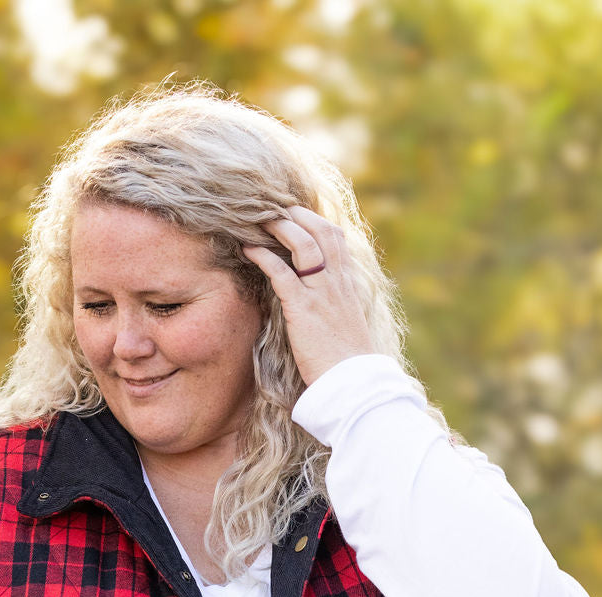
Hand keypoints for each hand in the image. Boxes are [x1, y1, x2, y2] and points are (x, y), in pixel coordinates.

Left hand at [242, 205, 373, 386]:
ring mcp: (321, 293)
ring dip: (279, 227)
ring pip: (303, 243)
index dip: (315, 220)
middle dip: (296, 214)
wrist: (354, 383)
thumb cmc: (347, 363)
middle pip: (321, 230)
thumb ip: (336, 308)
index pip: (336, 238)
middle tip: (273, 208)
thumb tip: (324, 308)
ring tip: (258, 220)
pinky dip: (263, 256)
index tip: (296, 214)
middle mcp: (337, 282)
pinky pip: (281, 272)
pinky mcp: (303, 308)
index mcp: (348, 285)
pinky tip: (248, 249)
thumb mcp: (347, 327)